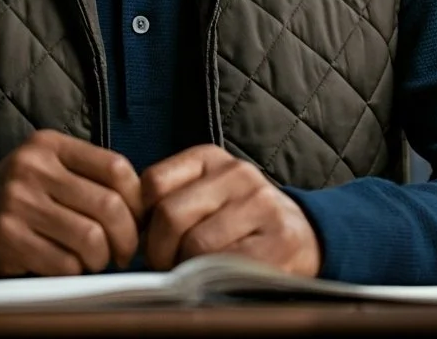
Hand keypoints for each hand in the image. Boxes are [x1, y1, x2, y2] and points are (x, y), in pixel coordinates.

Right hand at [0, 130, 142, 277]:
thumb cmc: (17, 198)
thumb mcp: (46, 169)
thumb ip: (87, 176)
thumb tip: (143, 205)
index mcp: (49, 144)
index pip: (116, 167)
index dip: (137, 201)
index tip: (137, 220)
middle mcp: (33, 166)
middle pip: (109, 206)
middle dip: (126, 238)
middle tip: (123, 252)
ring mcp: (17, 201)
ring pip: (90, 239)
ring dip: (100, 260)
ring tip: (93, 260)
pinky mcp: (6, 236)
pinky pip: (63, 264)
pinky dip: (73, 273)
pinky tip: (65, 267)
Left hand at [140, 145, 320, 276]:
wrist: (306, 237)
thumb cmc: (240, 221)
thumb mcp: (206, 195)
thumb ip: (171, 200)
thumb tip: (130, 229)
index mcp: (210, 158)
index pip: (153, 182)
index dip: (142, 219)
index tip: (146, 239)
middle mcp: (237, 173)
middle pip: (170, 214)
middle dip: (159, 251)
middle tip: (165, 266)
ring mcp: (261, 204)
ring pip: (196, 243)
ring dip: (186, 268)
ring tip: (194, 272)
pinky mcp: (280, 240)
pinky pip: (227, 265)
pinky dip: (214, 279)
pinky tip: (219, 278)